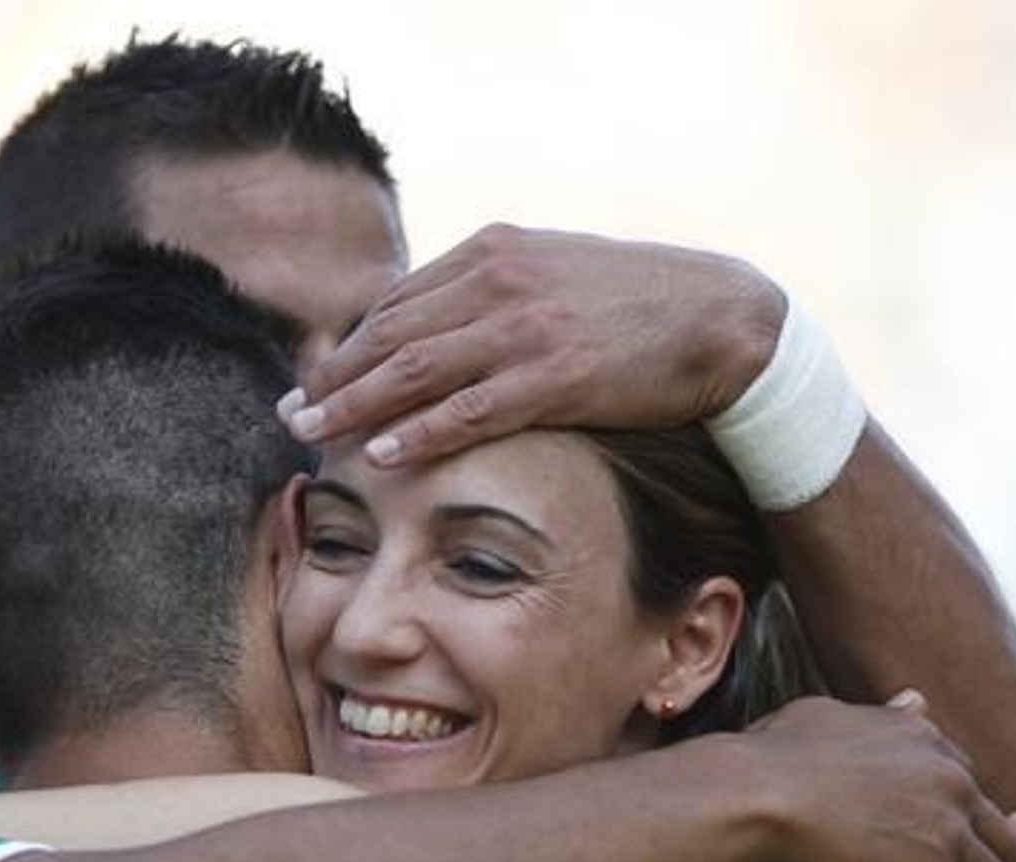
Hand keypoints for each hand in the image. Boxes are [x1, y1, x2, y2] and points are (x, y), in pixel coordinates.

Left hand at [280, 223, 784, 464]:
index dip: (348, 346)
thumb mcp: (550, 275)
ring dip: (355, 407)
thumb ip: (489, 294)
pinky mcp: (558, 375)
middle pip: (389, 334)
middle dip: (333, 377)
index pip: (396, 302)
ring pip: (415, 370)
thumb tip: (431, 328)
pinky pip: (470, 410)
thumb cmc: (634, 304)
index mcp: (491, 252)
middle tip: (290, 414)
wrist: (725, 316)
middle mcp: (499, 281)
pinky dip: (420, 433)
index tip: (314, 379)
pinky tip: (382, 455)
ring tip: (312, 435)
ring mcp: (527, 327)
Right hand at [747, 691, 1015, 861]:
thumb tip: (917, 699)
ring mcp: (945, 838)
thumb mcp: (828, 719)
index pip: (967, 790)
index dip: (962, 827)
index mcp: (923, 742)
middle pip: (997, 841)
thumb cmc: (764, 760)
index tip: (950, 855)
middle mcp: (948, 784)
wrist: (745, 799)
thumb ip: (882, 717)